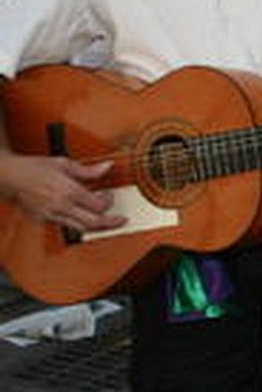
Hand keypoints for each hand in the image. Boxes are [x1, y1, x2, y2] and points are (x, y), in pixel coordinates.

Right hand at [0, 153, 122, 232]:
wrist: (11, 176)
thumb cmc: (34, 168)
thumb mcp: (64, 164)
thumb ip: (89, 170)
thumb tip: (107, 166)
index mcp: (69, 191)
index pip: (99, 205)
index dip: (109, 201)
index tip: (109, 194)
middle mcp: (61, 206)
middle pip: (94, 222)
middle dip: (111, 222)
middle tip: (120, 220)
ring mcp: (52, 215)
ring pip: (81, 228)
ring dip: (96, 226)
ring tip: (105, 221)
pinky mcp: (45, 219)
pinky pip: (66, 226)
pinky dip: (78, 223)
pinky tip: (82, 216)